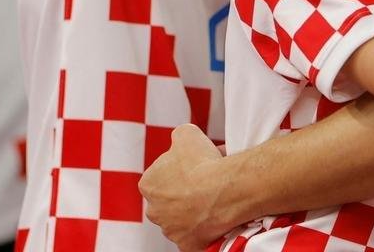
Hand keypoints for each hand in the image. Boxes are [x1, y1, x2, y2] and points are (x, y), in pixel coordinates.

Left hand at [140, 125, 231, 251]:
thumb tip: (180, 140)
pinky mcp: (187, 245)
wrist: (225, 191)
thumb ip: (178, 136)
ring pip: (182, 219)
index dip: (180, 170)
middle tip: (206, 182)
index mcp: (148, 184)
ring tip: (216, 197)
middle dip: (184, 192)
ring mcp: (170, 231)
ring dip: (195, 210)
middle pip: (169, 200)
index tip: (195, 167)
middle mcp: (154, 211)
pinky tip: (218, 215)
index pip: (160, 176)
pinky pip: (196, 236)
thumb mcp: (187, 133)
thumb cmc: (203, 162)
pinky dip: (205, 228)